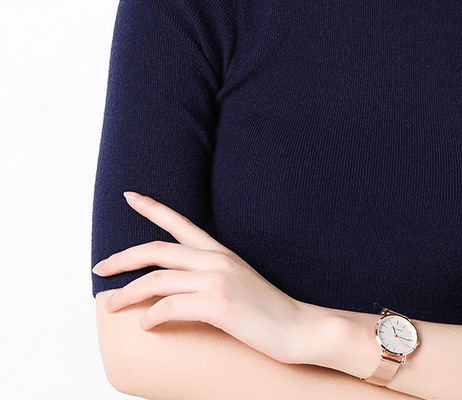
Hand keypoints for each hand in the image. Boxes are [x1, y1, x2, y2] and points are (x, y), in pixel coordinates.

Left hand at [93, 192, 316, 364]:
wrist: (298, 327)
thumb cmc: (268, 311)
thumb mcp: (238, 283)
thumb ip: (210, 277)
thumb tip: (178, 287)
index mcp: (221, 252)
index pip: (181, 222)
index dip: (153, 207)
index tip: (130, 196)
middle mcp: (216, 260)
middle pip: (157, 250)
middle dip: (123, 258)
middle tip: (100, 268)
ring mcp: (218, 280)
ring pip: (157, 279)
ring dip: (127, 293)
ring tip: (110, 305)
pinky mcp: (218, 304)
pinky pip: (170, 306)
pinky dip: (151, 316)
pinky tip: (146, 325)